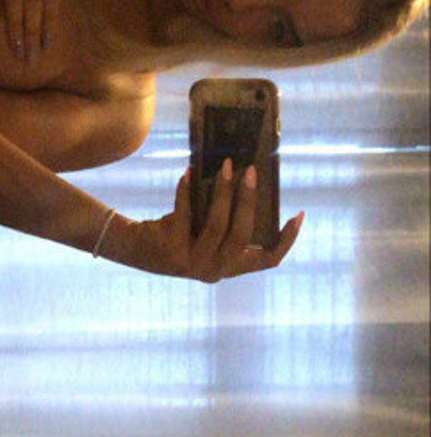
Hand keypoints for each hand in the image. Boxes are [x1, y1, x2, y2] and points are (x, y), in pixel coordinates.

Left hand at [110, 161, 303, 280]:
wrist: (138, 250)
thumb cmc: (180, 234)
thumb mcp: (207, 231)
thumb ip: (228, 218)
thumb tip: (247, 178)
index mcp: (230, 267)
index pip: (267, 261)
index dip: (286, 241)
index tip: (298, 214)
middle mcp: (214, 271)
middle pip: (242, 235)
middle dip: (248, 200)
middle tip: (251, 170)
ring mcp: (192, 264)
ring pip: (216, 225)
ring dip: (223, 192)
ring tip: (226, 166)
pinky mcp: (171, 251)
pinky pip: (185, 215)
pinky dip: (186, 191)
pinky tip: (187, 172)